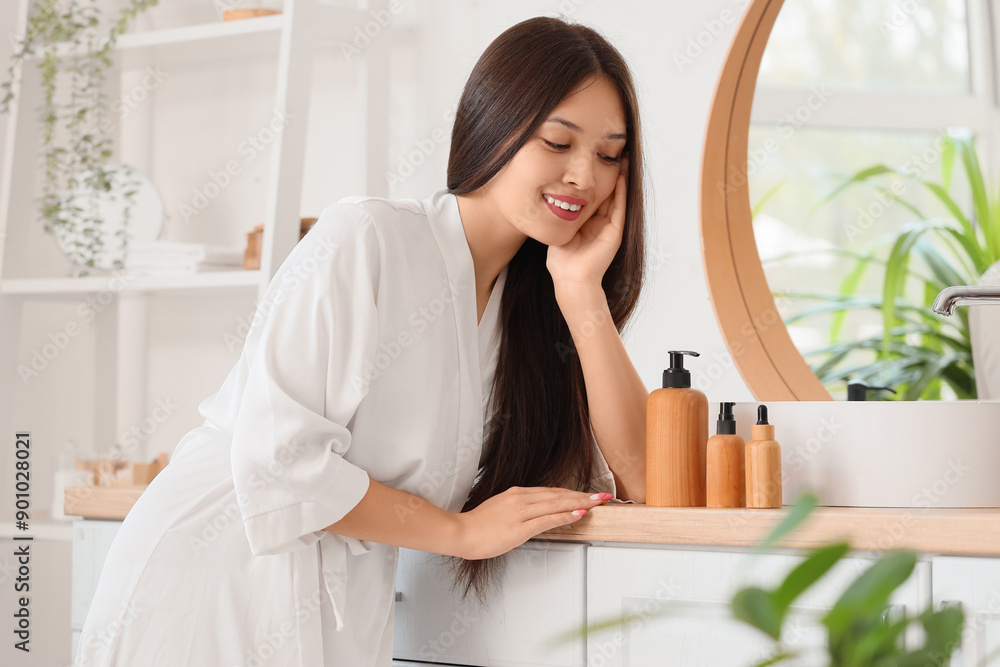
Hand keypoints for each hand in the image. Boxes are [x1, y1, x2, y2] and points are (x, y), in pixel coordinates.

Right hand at [454, 486, 613, 559]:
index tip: (588, 494)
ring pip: (556, 504)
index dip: (573, 493)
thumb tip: (538, 512)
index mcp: (517, 494)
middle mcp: (521, 499)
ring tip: (597, 502)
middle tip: (603, 496)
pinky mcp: (519, 527)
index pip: (551, 492)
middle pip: (558, 495)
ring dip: (579, 502)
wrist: (460, 533)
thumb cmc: (478, 526)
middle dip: (583, 495)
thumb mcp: (502, 511)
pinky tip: (578, 514)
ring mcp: (520, 512)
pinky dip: (565, 515)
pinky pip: (547, 519)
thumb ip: (521, 509)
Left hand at [545, 154, 628, 290]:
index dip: (595, 179)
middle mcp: (601, 224)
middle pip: (608, 192)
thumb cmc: (561, 262)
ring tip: (623, 157)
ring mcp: (610, 227)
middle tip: (614, 152)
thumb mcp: (558, 231)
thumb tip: (546, 200)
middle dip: (610, 173)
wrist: (570, 279)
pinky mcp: (615, 232)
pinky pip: (619, 207)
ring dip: (620, 177)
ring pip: (617, 196)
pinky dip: (621, 191)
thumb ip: (557, 217)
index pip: (594, 196)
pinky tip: (621, 175)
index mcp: (588, 224)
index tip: (595, 160)